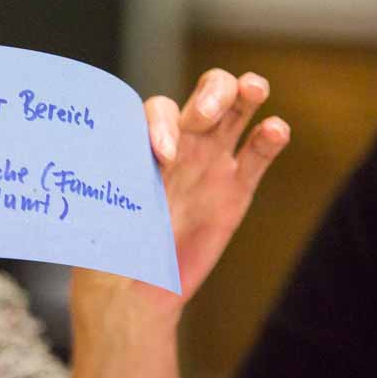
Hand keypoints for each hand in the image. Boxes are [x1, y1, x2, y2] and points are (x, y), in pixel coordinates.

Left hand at [72, 69, 289, 326]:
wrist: (135, 288)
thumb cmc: (111, 247)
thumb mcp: (105, 215)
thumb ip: (113, 191)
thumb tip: (102, 176)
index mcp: (143, 146)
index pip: (157, 112)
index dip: (161, 125)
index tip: (163, 157)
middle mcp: (181, 144)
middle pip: (205, 95)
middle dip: (211, 94)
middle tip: (205, 117)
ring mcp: (211, 162)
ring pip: (236, 111)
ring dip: (246, 92)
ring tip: (254, 89)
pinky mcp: (237, 187)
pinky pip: (257, 154)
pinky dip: (270, 137)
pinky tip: (274, 130)